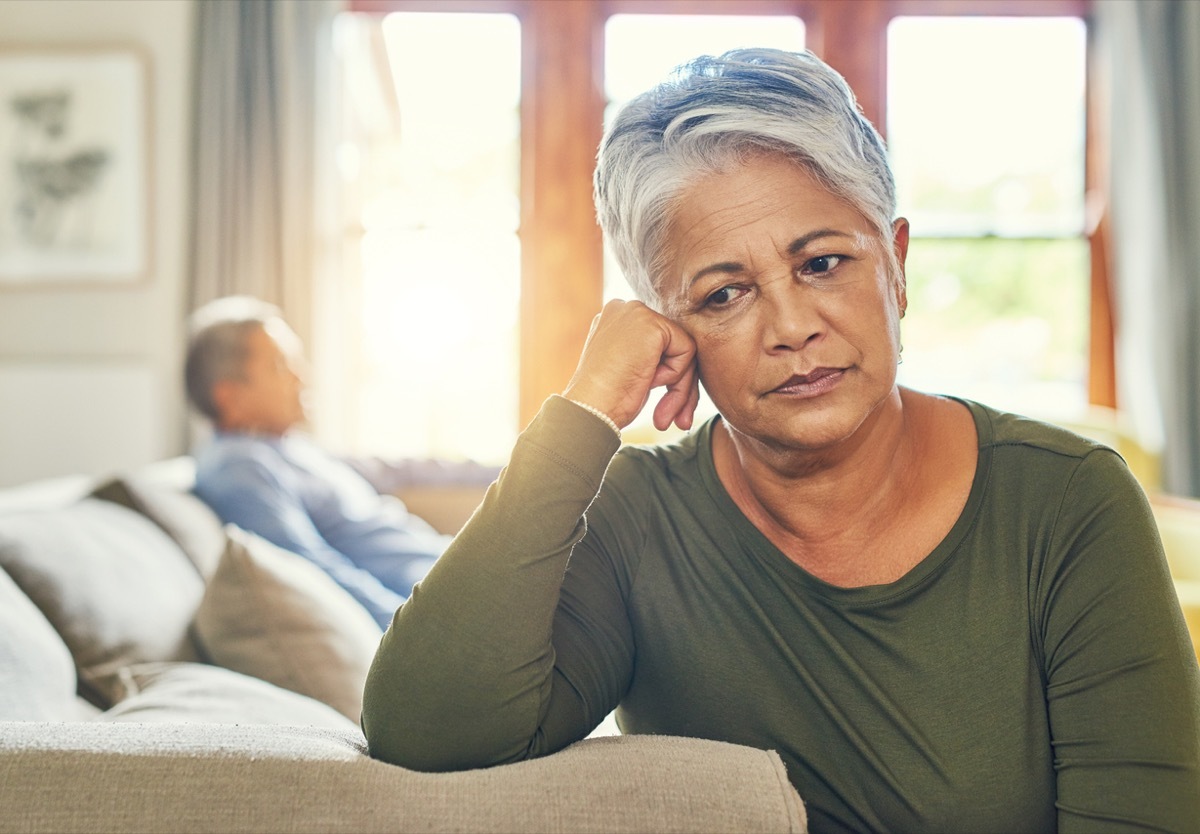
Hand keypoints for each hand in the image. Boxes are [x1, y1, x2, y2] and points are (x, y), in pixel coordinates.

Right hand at [562, 299, 699, 431]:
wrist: (590, 410)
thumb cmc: (606, 401)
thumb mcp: (628, 370)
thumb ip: (649, 356)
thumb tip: (686, 364)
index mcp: (615, 319)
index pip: (658, 342)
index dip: (665, 376)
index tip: (662, 412)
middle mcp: (624, 309)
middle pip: (673, 344)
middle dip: (679, 385)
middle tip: (671, 421)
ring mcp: (636, 313)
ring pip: (683, 349)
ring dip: (679, 387)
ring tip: (661, 413)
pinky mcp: (651, 323)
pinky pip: (687, 350)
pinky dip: (675, 375)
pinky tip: (649, 381)